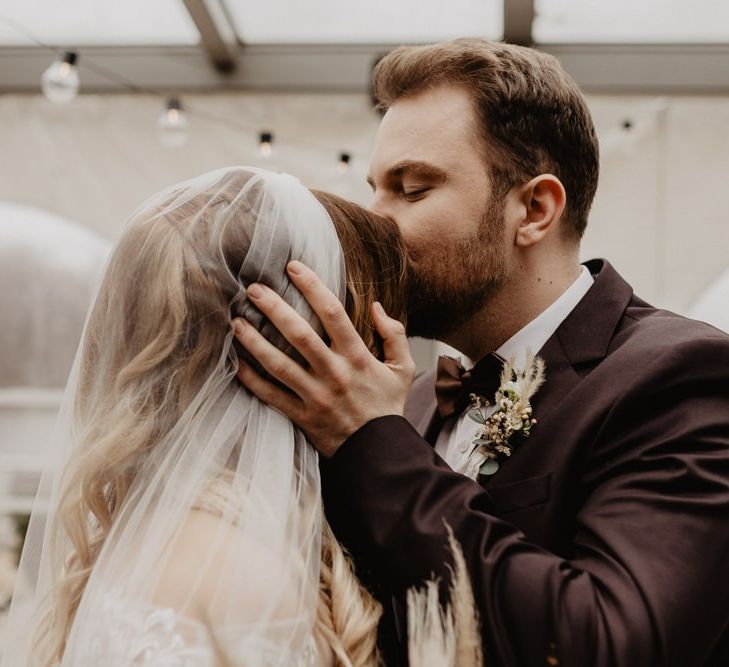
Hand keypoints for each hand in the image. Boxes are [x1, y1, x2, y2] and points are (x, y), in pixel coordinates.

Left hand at [233, 260, 415, 456]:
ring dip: (254, 341)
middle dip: (274, 308)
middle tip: (253, 288)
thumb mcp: (403, 368)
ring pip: (278, 364)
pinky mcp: (302, 417)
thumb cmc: (387, 406)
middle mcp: (334, 374)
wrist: (379, 452)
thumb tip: (375, 305)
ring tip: (235, 320)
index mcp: (358, 357)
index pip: (333, 313)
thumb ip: (394, 334)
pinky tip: (234, 362)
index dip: (312, 286)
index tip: (293, 267)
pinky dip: (250, 380)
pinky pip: (271, 396)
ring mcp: (316, 396)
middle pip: (299, 335)